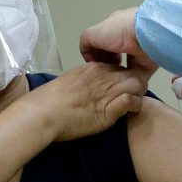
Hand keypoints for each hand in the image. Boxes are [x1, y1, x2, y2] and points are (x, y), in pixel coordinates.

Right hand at [27, 62, 148, 141]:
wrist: (42, 113)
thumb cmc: (50, 100)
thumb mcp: (70, 81)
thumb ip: (85, 81)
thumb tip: (91, 88)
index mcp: (94, 68)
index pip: (120, 68)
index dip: (125, 78)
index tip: (122, 89)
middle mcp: (104, 77)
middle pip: (133, 74)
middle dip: (137, 85)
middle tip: (132, 98)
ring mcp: (108, 92)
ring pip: (137, 85)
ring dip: (138, 95)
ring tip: (132, 106)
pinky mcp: (109, 110)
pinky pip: (133, 102)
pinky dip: (136, 107)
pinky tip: (129, 114)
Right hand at [80, 7, 156, 77]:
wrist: (147, 34)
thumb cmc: (119, 31)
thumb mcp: (93, 33)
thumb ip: (86, 43)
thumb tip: (90, 56)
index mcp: (117, 26)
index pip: (104, 40)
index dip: (98, 53)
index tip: (96, 64)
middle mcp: (129, 37)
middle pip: (116, 53)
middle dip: (109, 65)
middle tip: (105, 74)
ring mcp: (140, 49)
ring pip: (126, 65)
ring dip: (119, 73)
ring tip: (114, 81)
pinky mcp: (149, 62)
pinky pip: (138, 74)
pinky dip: (131, 81)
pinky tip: (125, 85)